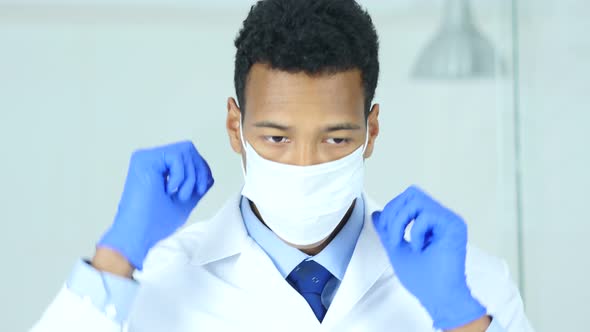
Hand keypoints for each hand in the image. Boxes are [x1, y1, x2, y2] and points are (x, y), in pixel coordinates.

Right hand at [98, 141, 213, 269]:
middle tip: (193, 192)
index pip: (189, 155)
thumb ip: (196, 187)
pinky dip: (181, 175)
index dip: (202, 170)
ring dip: (190, 176)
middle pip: (188, 149)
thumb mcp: (185, 202)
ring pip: (185, 150)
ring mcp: (146, 158)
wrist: (138, 234)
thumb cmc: (155, 222)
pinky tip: (169, 190)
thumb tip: (209, 177)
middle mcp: (152, 159)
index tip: (200, 190)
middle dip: (199, 171)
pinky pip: (176, 156)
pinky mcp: (143, 159)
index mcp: (159, 168)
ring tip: (180, 195)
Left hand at [372, 186, 485, 329]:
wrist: (439, 298)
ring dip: (401, 221)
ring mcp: (449, 220)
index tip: (388, 235)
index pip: (407, 199)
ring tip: (402, 242)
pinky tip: (420, 248)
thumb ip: (387, 231)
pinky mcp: (455, 226)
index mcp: (430, 222)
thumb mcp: (396, 250)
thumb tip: (377, 214)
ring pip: (417, 200)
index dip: (391, 210)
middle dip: (394, 212)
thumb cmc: (424, 279)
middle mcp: (441, 217)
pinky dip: (416, 231)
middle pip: (412, 193)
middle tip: (392, 237)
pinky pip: (428, 214)